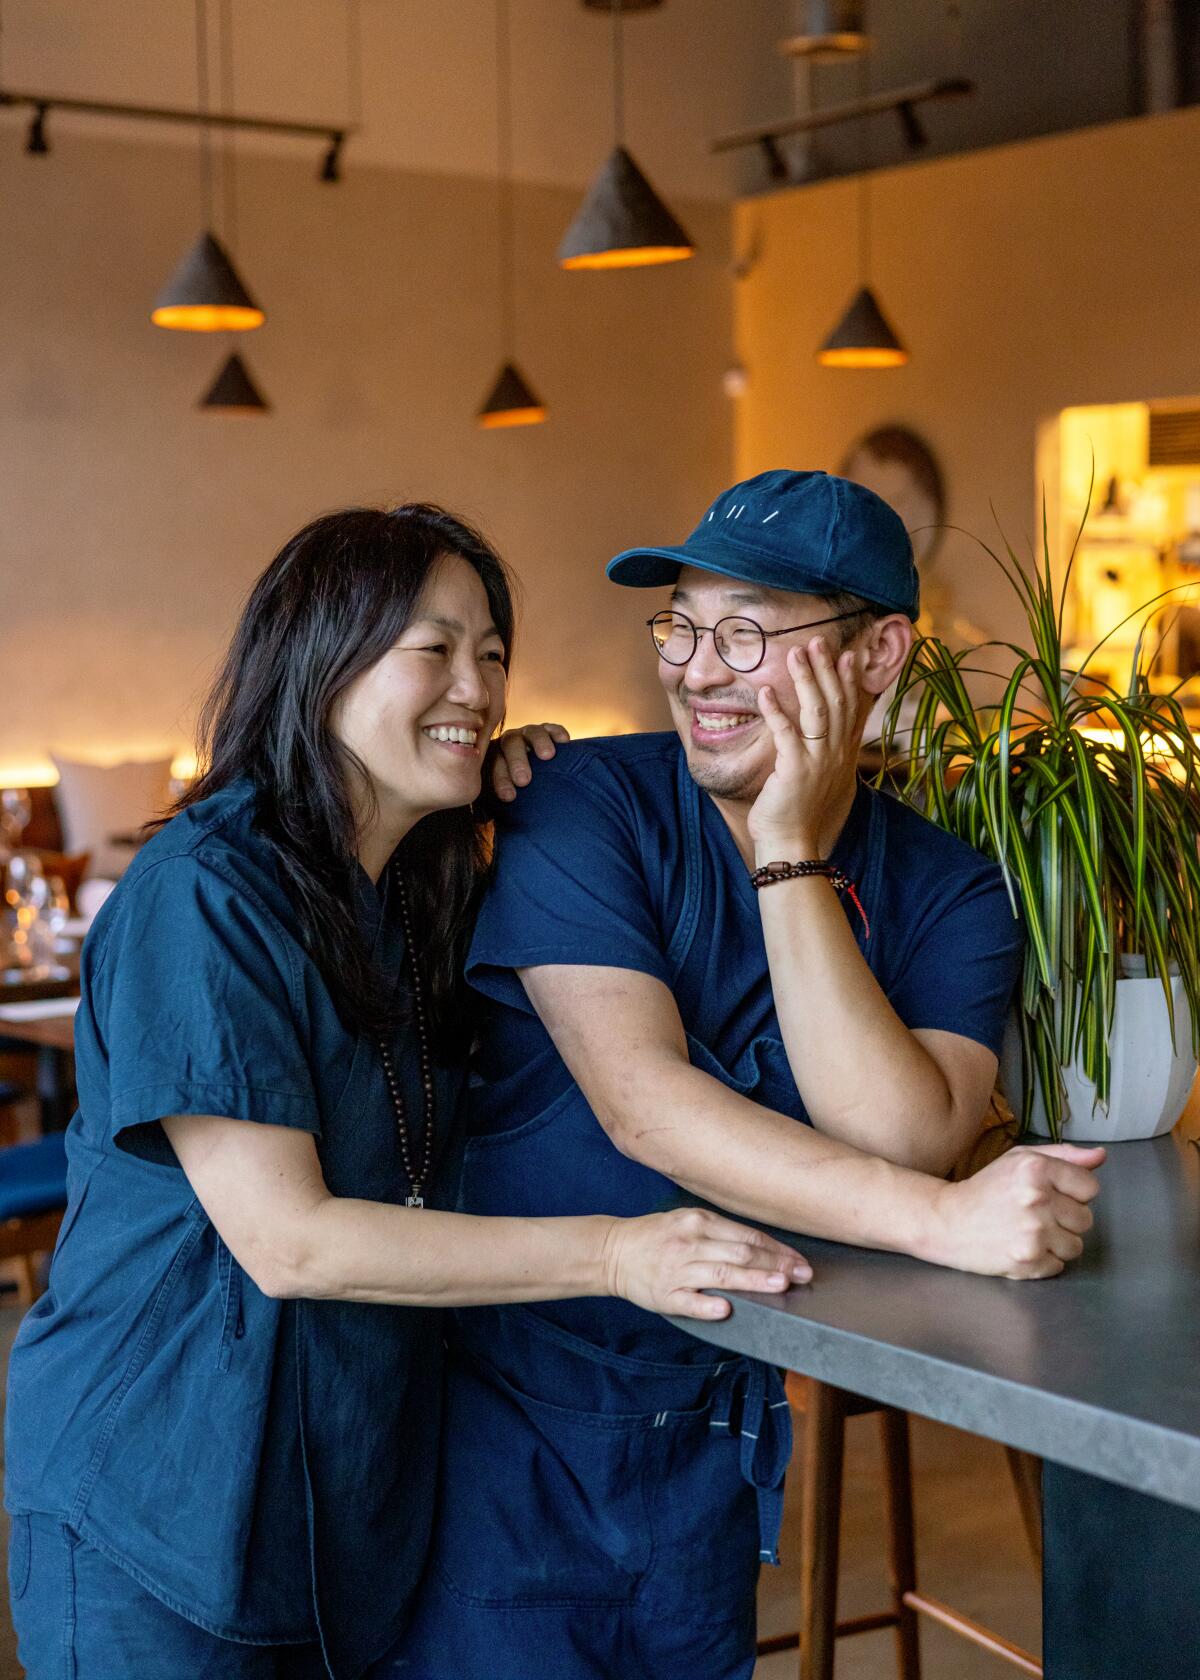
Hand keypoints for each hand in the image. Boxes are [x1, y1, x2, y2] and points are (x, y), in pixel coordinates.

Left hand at [488, 722, 569, 801]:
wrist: (534, 776)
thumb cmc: (516, 792)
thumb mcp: (501, 797)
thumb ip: (491, 803)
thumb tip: (480, 819)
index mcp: (495, 757)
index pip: (494, 764)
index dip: (500, 780)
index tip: (508, 798)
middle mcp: (510, 743)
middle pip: (510, 745)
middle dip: (517, 763)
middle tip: (524, 780)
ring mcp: (529, 734)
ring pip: (531, 732)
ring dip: (538, 743)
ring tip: (547, 756)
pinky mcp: (548, 731)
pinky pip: (552, 728)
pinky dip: (557, 732)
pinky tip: (565, 741)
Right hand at [599, 1206, 811, 1319]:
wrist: (613, 1251)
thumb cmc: (656, 1237)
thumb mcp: (687, 1222)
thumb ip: (720, 1234)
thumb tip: (763, 1249)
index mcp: (699, 1222)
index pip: (747, 1236)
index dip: (777, 1250)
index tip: (800, 1261)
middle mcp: (690, 1242)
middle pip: (740, 1253)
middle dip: (775, 1264)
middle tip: (801, 1275)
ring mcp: (677, 1269)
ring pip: (721, 1274)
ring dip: (752, 1279)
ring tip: (779, 1285)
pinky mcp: (665, 1295)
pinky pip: (690, 1301)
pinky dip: (708, 1305)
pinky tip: (726, 1309)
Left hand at [747, 640, 868, 855]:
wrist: (792, 842)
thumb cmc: (798, 808)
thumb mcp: (818, 773)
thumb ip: (822, 748)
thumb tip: (819, 726)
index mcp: (843, 753)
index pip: (853, 708)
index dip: (852, 680)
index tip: (849, 653)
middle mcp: (836, 754)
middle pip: (837, 701)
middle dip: (827, 668)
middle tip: (818, 640)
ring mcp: (818, 761)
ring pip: (817, 711)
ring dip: (806, 679)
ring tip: (795, 653)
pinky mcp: (795, 770)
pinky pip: (787, 734)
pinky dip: (776, 710)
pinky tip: (764, 691)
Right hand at [927, 1143, 1104, 1278]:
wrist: (948, 1221)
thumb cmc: (986, 1188)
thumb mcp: (1019, 1159)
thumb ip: (1063, 1156)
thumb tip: (1101, 1157)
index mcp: (1036, 1169)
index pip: (1090, 1187)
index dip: (1073, 1192)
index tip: (1050, 1194)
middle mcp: (1037, 1199)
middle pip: (1086, 1219)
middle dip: (1065, 1218)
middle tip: (1035, 1214)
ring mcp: (1033, 1233)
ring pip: (1075, 1246)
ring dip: (1056, 1242)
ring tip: (1028, 1232)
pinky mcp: (1028, 1261)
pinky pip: (1059, 1266)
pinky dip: (1043, 1260)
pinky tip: (1021, 1246)